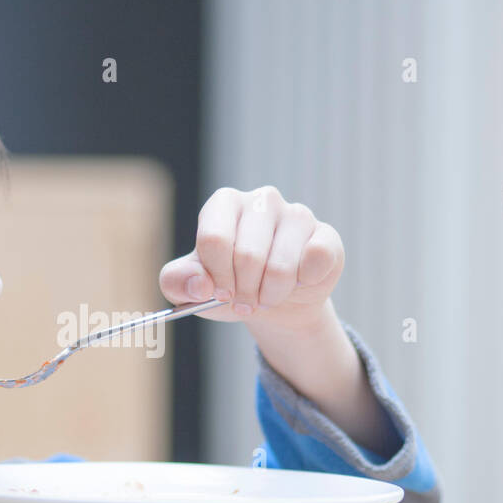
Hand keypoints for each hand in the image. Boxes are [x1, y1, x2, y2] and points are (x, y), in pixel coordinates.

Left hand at [159, 186, 343, 330]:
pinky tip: (298, 281)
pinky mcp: (326, 235)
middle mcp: (262, 200)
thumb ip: (176, 282)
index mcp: (224, 203)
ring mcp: (297, 214)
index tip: (220, 293)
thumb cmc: (229, 286)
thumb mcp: (193, 289)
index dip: (216, 278)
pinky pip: (315, 261)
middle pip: (247, 257)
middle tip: (245, 301)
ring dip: (270, 295)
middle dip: (243, 292)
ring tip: (267, 294)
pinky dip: (303, 284)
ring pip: (280, 267)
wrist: (272, 303)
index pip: (214, 239)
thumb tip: (197, 284)